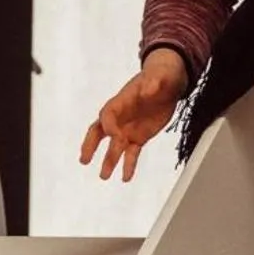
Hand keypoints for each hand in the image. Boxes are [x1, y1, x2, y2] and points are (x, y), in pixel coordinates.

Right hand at [80, 50, 185, 182]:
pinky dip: (128, 165)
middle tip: (84, 159)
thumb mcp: (159, 77)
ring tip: (104, 176)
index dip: (109, 126)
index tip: (114, 136)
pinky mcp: (139, 138)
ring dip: (109, 162)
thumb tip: (149, 89)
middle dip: (90, 146)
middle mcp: (119, 118)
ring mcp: (127, 129)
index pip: (107, 116)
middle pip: (98, 132)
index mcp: (120, 102)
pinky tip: (126, 178)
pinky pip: (131, 154)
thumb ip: (152, 83)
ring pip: (114, 148)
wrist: (169, 82)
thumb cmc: (160, 76)